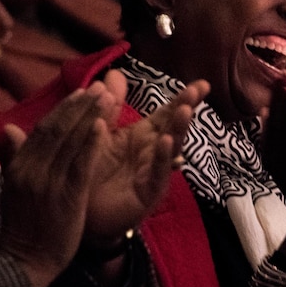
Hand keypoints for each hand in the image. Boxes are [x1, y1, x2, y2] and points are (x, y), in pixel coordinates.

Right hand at [0, 81, 118, 286]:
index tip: (82, 91)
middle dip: (80, 105)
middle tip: (100, 87)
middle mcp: (31, 169)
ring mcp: (48, 182)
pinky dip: (91, 144)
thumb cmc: (22, 228)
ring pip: (70, 141)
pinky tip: (103, 127)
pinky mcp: (66, 197)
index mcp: (18, 166)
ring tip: (108, 97)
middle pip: (57, 128)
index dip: (64, 108)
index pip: (42, 129)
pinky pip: (80, 165)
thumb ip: (15, 157)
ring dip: (90, 116)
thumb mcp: (12, 189)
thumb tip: (10, 129)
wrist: (23, 263)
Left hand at [83, 71, 209, 247]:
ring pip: (171, 146)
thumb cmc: (94, 172)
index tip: (202, 83)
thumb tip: (115, 73)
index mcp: (144, 135)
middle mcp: (154, 151)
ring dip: (179, 128)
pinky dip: (163, 157)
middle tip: (200, 89)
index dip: (183, 98)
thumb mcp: (102, 133)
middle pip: (174, 125)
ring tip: (185, 110)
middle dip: (187, 107)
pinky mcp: (148, 192)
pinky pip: (158, 172)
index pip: (167, 112)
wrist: (83, 213)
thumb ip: (110, 105)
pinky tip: (167, 143)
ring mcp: (154, 172)